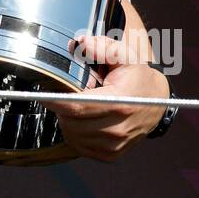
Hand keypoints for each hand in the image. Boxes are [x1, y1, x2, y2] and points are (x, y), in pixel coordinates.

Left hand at [46, 0, 170, 162]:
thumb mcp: (124, 55)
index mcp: (120, 102)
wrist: (156, 101)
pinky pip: (80, 147)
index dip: (56, 101)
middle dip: (63, 108)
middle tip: (69, 95)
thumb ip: (102, 47)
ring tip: (79, 107)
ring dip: (68, 121)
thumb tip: (80, 43)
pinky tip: (83, 121)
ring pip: (73, 136)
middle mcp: (118, 128)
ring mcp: (115, 145)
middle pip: (71, 123)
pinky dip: (76, 134)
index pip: (77, 106)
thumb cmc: (137, 77)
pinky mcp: (111, 154)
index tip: (42, 95)